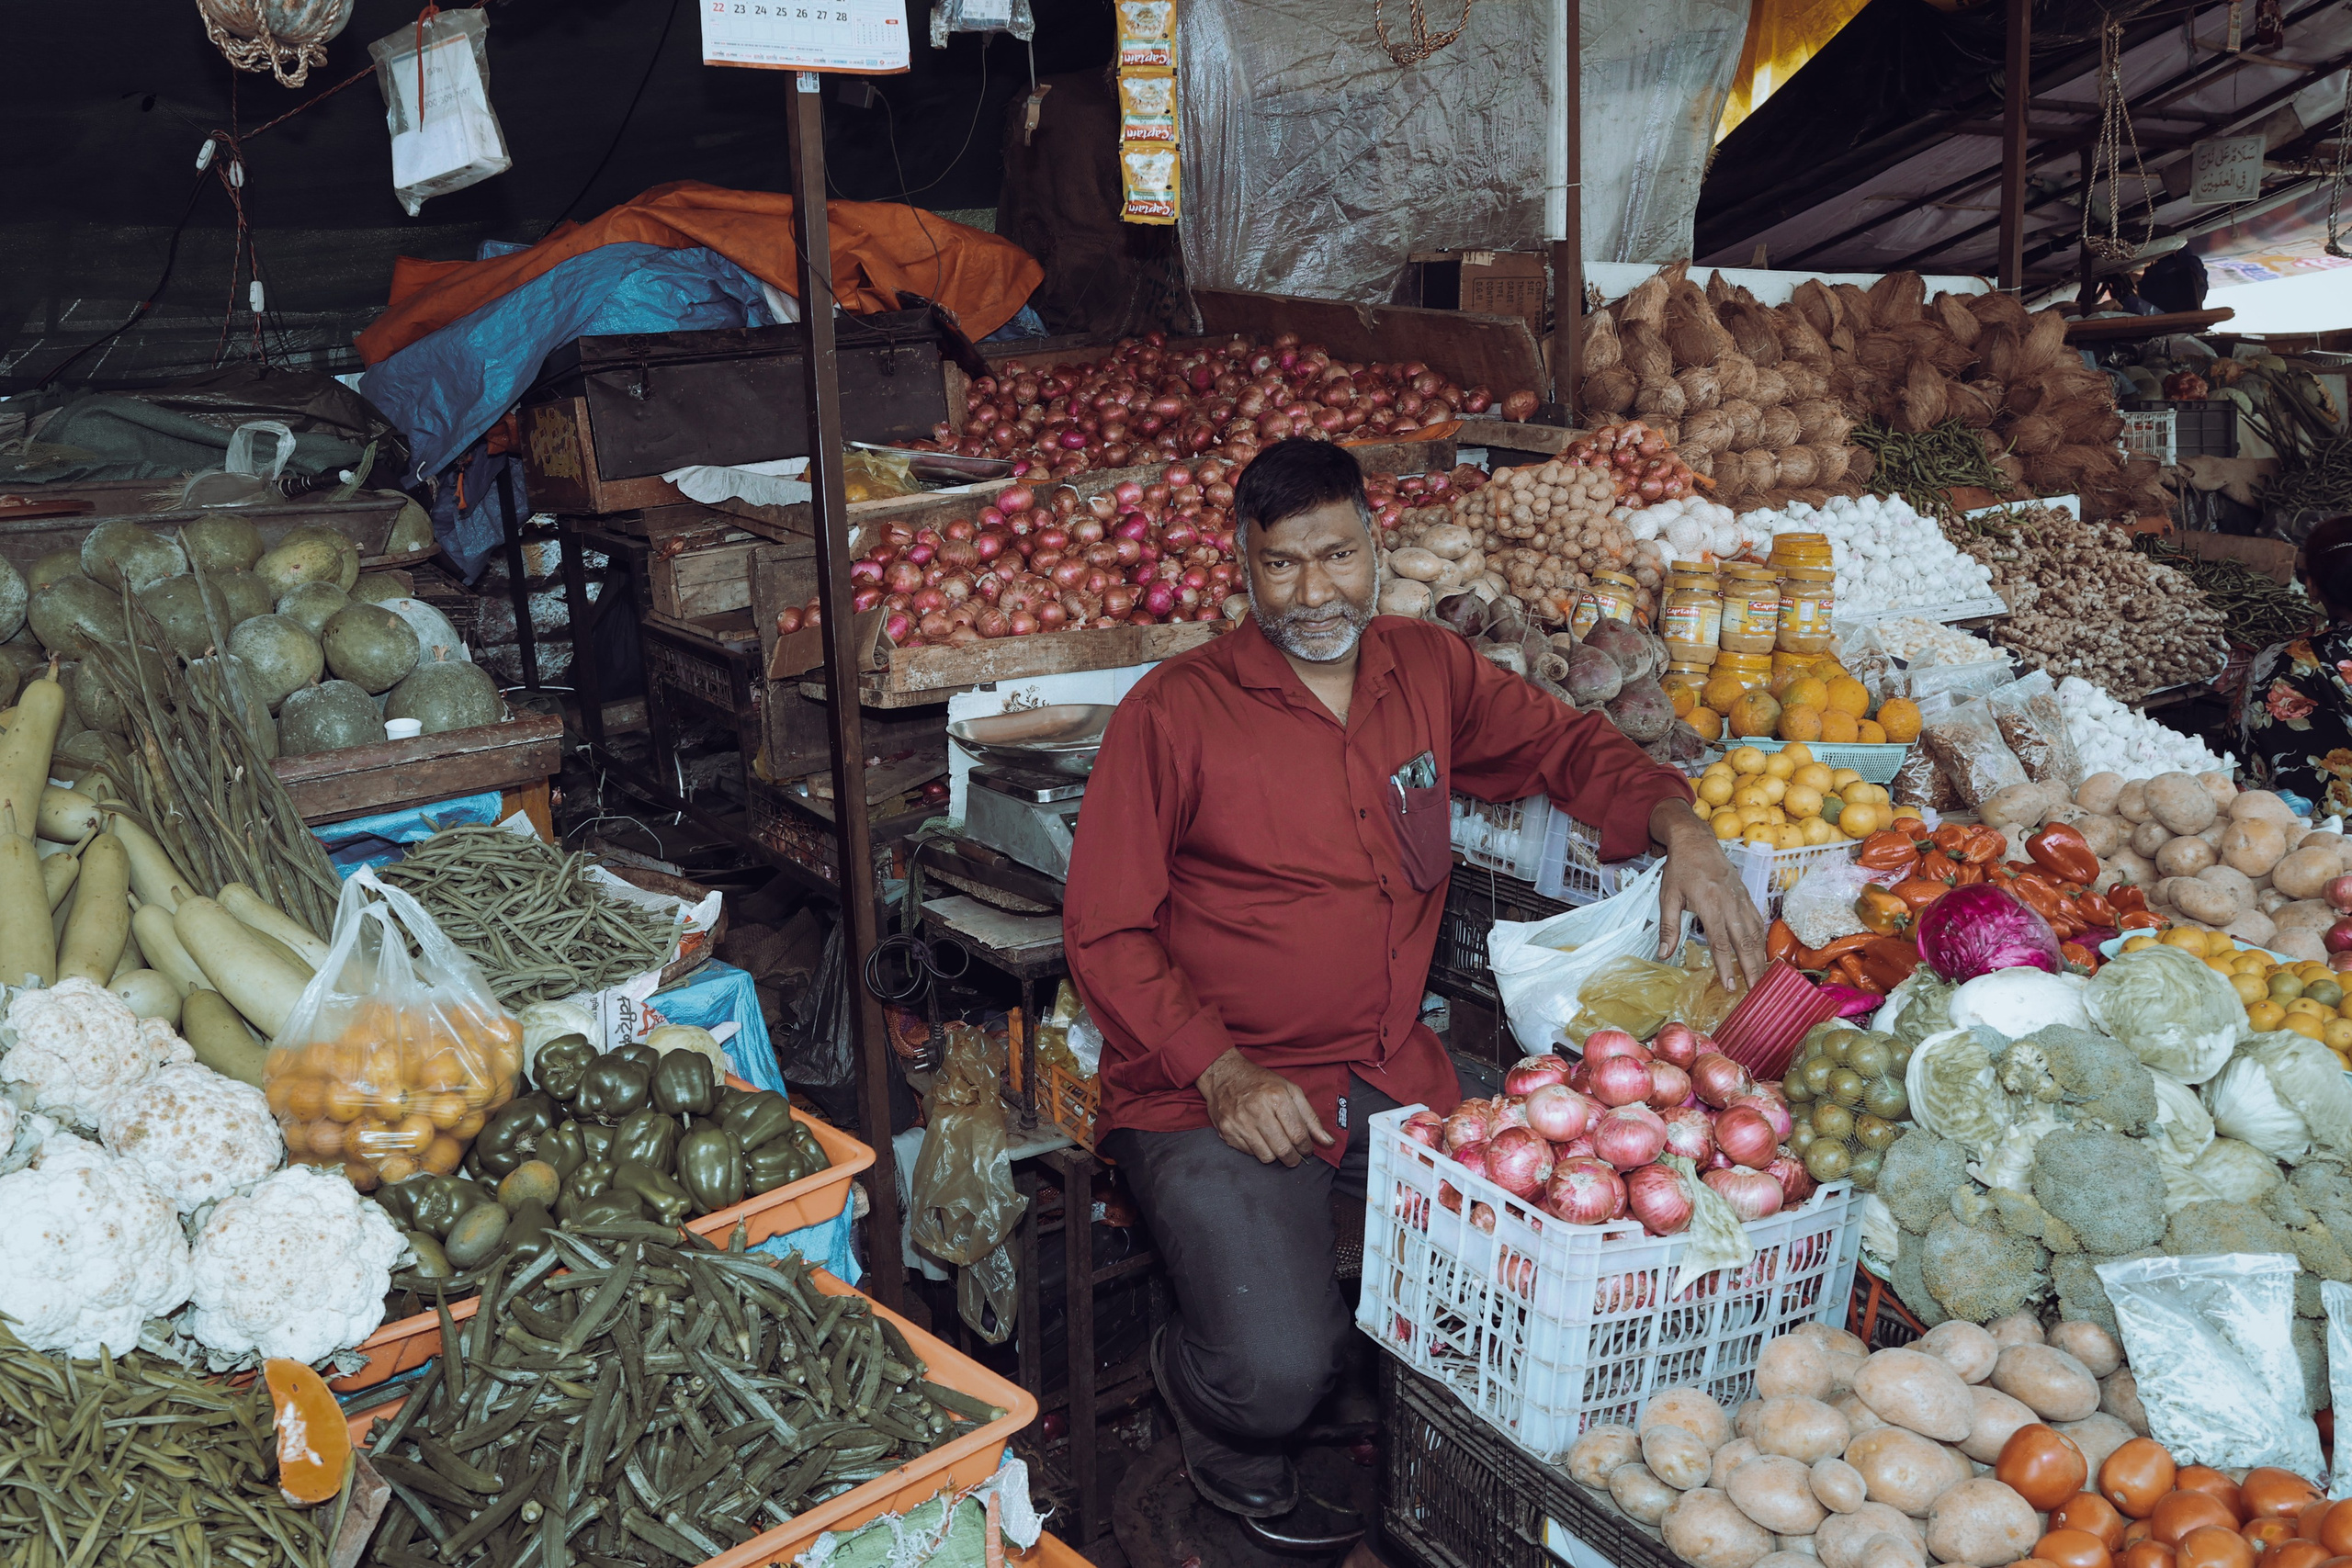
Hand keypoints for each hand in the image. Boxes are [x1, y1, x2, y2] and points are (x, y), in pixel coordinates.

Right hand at [1196, 1048, 1333, 1165]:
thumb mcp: (1291, 1091)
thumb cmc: (1261, 1083)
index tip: (1307, 1148)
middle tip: (1295, 1155)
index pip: (1298, 1135)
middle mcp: (1256, 1110)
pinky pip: (1249, 1153)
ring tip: (1277, 1145)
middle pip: (1283, 1150)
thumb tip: (1328, 1142)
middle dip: (1294, 1158)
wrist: (1224, 1076)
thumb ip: (1311, 1118)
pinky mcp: (1227, 1131)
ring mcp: (1239, 1122)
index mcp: (1277, 1097)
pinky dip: (1258, 1150)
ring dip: (1276, 1155)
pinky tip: (1259, 1138)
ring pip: (1266, 1157)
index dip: (1306, 1147)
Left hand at [1652, 798, 1770, 990]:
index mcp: (1710, 905)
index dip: (1726, 967)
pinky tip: (1762, 954)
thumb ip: (1668, 927)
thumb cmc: (1680, 869)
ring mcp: (1742, 899)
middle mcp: (1730, 903)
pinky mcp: (1747, 896)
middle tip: (1755, 991)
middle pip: (1744, 941)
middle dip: (1751, 968)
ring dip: (1759, 957)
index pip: (1720, 943)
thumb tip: (1663, 955)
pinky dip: (1762, 940)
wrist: (1697, 841)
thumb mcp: (1668, 897)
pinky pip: (1758, 922)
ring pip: (1755, 933)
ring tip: (1761, 979)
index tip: (1730, 987)